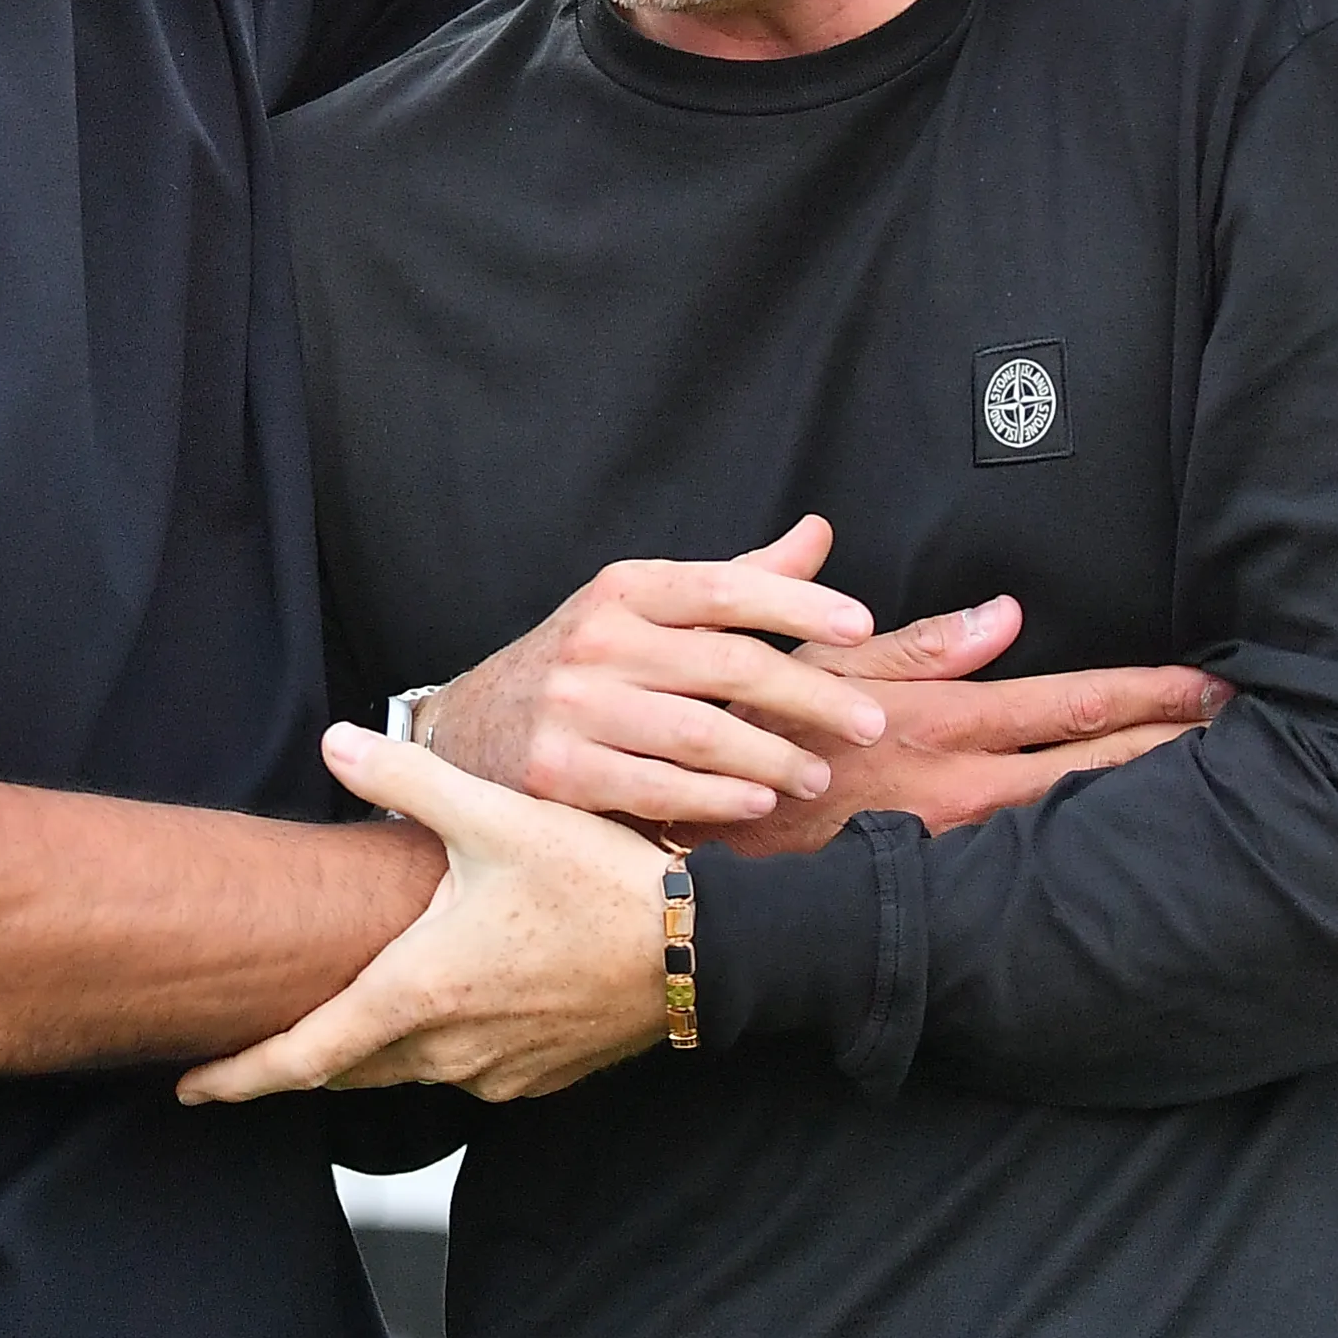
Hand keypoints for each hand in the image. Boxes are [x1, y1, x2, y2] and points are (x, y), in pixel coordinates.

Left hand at [179, 726, 666, 1105]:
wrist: (701, 949)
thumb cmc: (601, 883)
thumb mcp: (497, 817)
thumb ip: (409, 778)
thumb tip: (334, 738)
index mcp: (419, 992)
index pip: (304, 1056)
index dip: (239, 1075)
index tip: (190, 1089)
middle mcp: (448, 1048)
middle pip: (347, 1069)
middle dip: (294, 1059)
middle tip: (247, 1045)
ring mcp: (496, 1070)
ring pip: (407, 1069)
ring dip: (373, 1048)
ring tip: (346, 1011)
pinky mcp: (538, 1076)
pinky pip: (465, 1070)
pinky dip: (439, 1047)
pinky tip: (451, 1002)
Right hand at [420, 517, 886, 828]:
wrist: (467, 731)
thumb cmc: (583, 667)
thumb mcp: (643, 610)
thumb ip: (736, 581)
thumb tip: (818, 535)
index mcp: (624, 590)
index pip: (726, 587)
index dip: (800, 604)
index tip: (861, 626)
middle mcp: (598, 640)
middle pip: (727, 664)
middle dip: (810, 694)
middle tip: (869, 721)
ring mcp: (573, 707)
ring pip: (699, 732)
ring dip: (773, 756)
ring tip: (820, 773)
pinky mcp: (557, 773)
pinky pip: (656, 787)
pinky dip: (716, 797)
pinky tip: (757, 802)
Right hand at [708, 594, 1227, 858]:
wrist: (703, 851)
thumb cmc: (755, 741)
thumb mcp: (825, 670)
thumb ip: (922, 645)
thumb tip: (1009, 614)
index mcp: (943, 723)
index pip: (1073, 704)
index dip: (1151, 693)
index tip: (1215, 686)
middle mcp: (966, 791)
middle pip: (1098, 770)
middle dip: (1177, 749)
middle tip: (1249, 735)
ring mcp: (959, 850)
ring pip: (1075, 825)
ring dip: (1143, 805)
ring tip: (1215, 790)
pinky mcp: (941, 888)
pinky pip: (1033, 870)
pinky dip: (1088, 853)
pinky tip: (1125, 855)